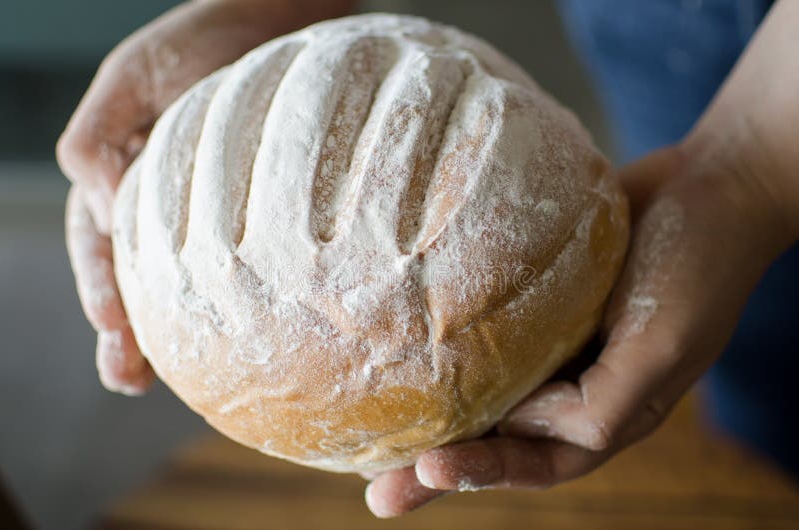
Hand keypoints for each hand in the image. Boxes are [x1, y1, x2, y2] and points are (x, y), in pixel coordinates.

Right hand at [58, 0, 353, 393]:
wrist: (281, 18)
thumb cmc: (203, 39)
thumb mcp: (134, 76)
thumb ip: (98, 138)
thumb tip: (100, 211)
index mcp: (128, 177)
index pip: (103, 246)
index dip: (103, 292)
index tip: (114, 335)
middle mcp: (170, 201)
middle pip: (140, 276)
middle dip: (130, 331)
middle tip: (130, 380)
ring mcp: (217, 207)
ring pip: (190, 277)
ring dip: (178, 329)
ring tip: (171, 379)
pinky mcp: (265, 206)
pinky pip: (249, 256)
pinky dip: (242, 295)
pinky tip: (244, 331)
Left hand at [364, 143, 794, 516]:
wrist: (708, 183)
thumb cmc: (697, 267)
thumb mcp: (662, 348)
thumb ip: (603, 407)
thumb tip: (526, 427)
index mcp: (606, 410)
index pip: (537, 460)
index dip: (483, 471)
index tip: (426, 470)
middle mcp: (571, 383)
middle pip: (497, 436)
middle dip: (439, 466)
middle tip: (380, 492)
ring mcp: (550, 339)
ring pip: (482, 387)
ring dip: (432, 411)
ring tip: (371, 433)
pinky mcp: (536, 298)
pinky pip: (487, 328)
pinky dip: (450, 344)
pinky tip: (403, 346)